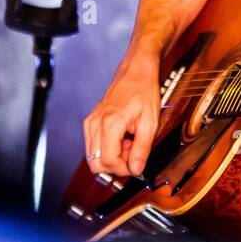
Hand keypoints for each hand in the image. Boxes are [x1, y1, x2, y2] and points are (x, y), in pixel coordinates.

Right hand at [82, 55, 160, 178]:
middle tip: (132, 153)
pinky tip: (121, 138)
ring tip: (128, 143)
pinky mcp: (89, 122)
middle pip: (96, 163)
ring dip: (111, 157)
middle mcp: (95, 123)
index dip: (123, 169)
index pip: (108, 161)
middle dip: (116, 164)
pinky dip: (107, 148)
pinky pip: (93, 146)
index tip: (136, 164)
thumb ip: (142, 148)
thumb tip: (136, 170)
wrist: (135, 72)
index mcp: (110, 123)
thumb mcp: (150, 121)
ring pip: (93, 157)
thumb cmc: (144, 91)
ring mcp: (90, 123)